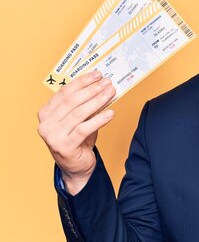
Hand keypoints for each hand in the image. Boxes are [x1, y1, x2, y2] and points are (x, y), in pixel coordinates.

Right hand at [37, 71, 115, 194]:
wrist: (76, 166)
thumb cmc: (78, 139)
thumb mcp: (80, 119)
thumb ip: (85, 104)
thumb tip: (102, 85)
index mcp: (46, 113)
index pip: (64, 92)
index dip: (82, 81)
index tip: (97, 74)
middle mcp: (45, 124)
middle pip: (72, 101)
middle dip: (92, 89)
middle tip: (107, 83)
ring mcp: (53, 136)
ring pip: (78, 113)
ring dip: (97, 101)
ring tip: (111, 93)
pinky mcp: (64, 146)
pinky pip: (84, 128)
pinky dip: (99, 119)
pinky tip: (110, 113)